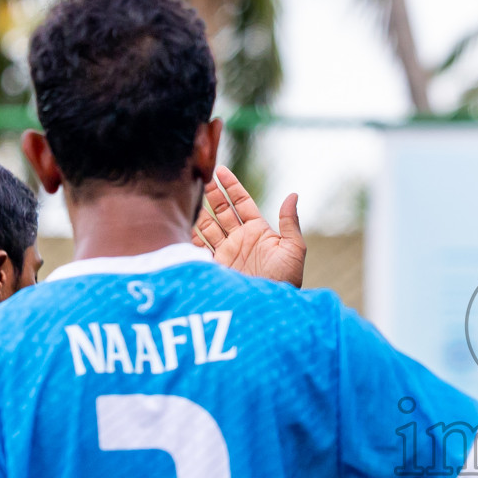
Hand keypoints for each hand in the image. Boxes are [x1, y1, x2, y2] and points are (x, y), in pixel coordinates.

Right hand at [192, 166, 306, 286]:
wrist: (268, 307)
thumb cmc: (286, 280)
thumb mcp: (293, 250)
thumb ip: (290, 223)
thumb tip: (293, 195)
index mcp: (258, 231)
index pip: (242, 203)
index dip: (231, 186)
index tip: (221, 170)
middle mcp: (240, 239)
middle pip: (221, 210)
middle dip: (212, 193)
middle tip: (201, 176)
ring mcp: (226, 251)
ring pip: (208, 225)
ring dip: (199, 210)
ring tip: (188, 194)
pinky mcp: (214, 265)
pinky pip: (199, 246)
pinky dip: (191, 234)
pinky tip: (183, 221)